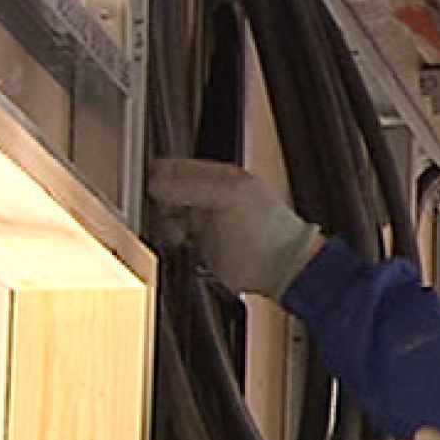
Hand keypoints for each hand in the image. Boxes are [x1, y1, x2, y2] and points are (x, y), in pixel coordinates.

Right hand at [148, 157, 323, 297]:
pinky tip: (186, 247)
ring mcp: (208, 225)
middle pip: (167, 194)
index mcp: (221, 178)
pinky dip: (173, 244)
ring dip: (167, 228)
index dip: (160, 179)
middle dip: (164, 206)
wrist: (283, 272)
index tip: (159, 195)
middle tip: (177, 218)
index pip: (175, 168)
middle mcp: (212, 199)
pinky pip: (175, 242)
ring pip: (167, 219)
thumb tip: (156, 184)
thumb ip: (191, 186)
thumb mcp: (227, 197)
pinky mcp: (205, 250)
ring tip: (184, 236)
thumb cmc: (268, 234)